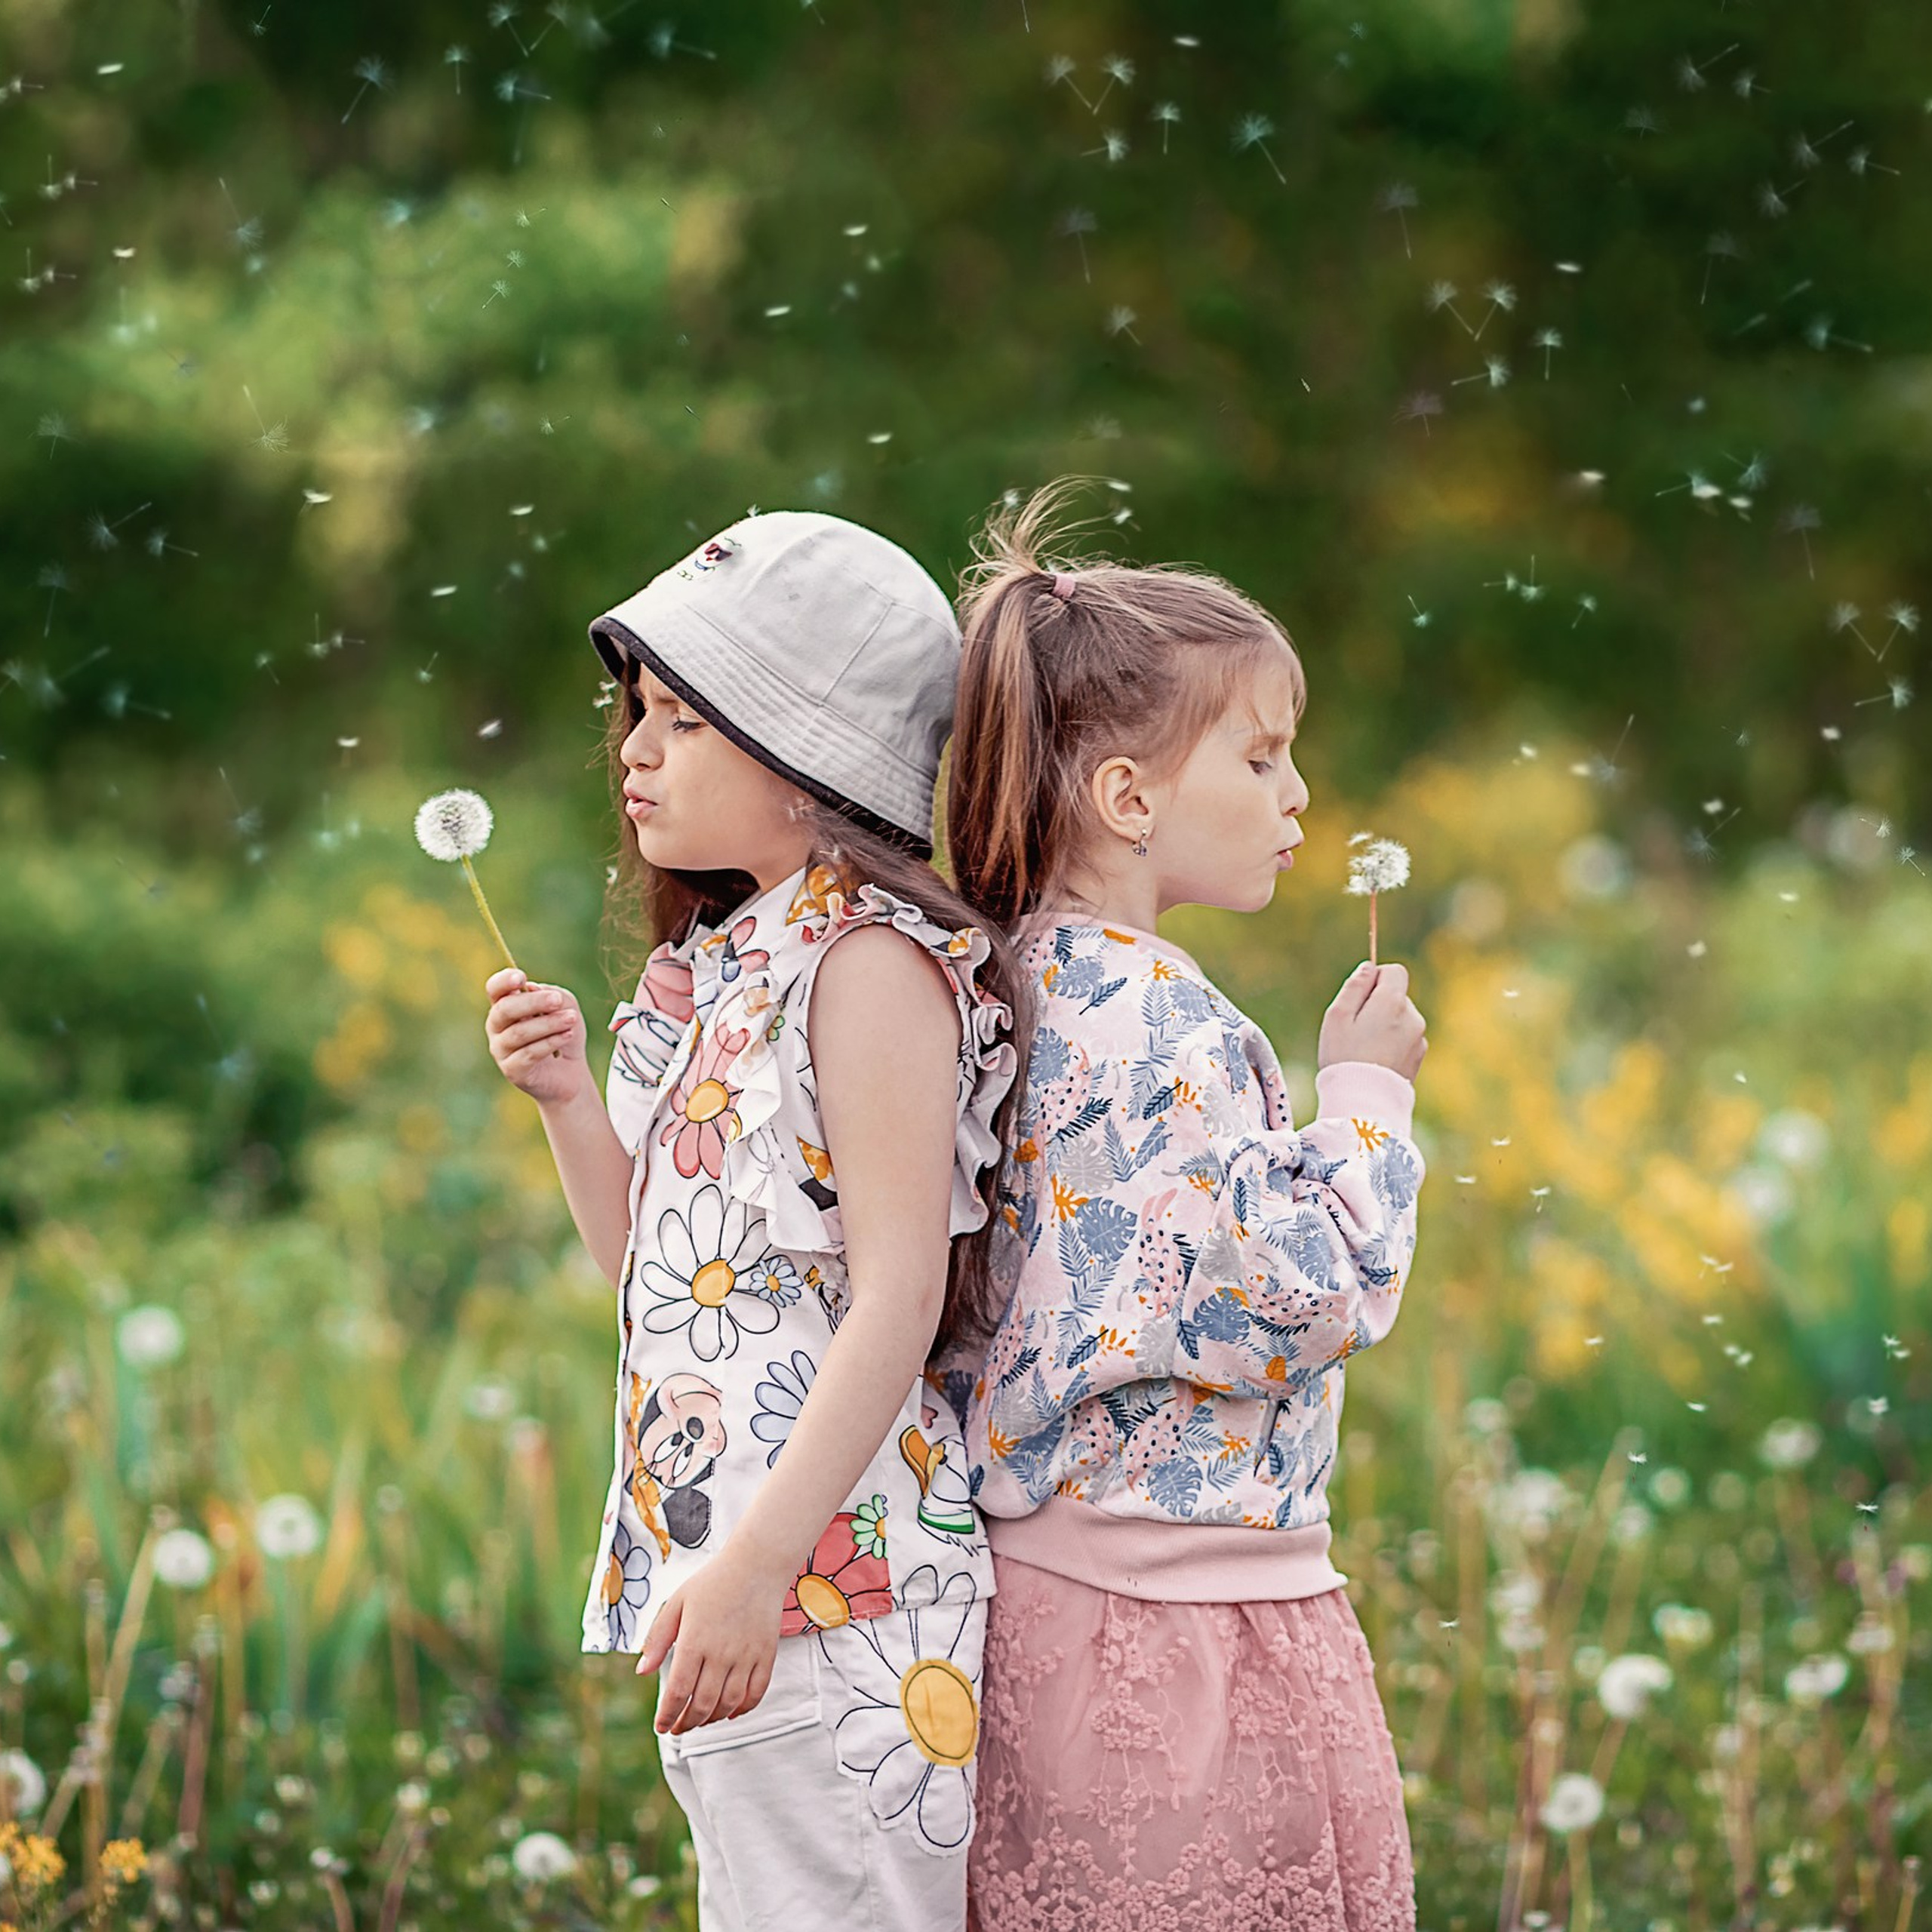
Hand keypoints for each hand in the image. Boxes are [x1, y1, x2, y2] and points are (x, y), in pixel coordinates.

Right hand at [483, 968, 588, 1105]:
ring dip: (549, 1023)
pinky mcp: (512, 1069)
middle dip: (533, 1002)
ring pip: (519, 1032)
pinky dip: (551, 1041)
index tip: (522, 978)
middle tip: (557, 1000)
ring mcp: (501, 1049)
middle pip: (505, 1009)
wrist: (570, 1071)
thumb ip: (553, 994)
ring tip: (572, 1018)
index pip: (495, 989)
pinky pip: (529, 1053)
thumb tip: (531, 988)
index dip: (504, 981)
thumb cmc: (562, 1034)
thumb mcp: (566, 1007)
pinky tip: (568, 1035)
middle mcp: (497, 1026)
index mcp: (505, 1005)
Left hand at [635, 1539, 789, 1735]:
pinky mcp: (766, 1655)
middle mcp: (721, 1653)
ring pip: (728, 1704)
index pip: (678, 1692)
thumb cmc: (712, 1582)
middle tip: (678, 1728)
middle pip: (702, 1704)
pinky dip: (742, 1709)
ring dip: (712, 1719)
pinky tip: (730, 1711)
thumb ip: (658, 1638)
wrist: (757, 1565)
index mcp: (695, 1641)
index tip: (661, 1726)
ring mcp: (747, 1656)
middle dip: (687, 1723)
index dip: (668, 1715)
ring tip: (700, 1720)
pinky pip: (755, 1694)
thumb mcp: (677, 1603)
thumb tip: (641, 1672)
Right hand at [1318, 960, 1427, 1081]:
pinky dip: (1392, 1044)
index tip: (1359, 997)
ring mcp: (1419, 1039)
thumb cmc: (1344, 1056)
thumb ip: (1355, 986)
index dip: (1376, 978)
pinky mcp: (1418, 1058)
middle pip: (1396, 996)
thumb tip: (1369, 966)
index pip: (1394, 971)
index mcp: (1393, 1002)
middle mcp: (1413, 1017)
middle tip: (1355, 1029)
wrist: (1363, 1101)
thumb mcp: (1337, 1016)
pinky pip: (1404, 1039)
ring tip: (1363, 1049)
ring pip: (1400, 1019)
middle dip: (1378, 1004)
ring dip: (1385, 1026)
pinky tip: (1375, 1061)